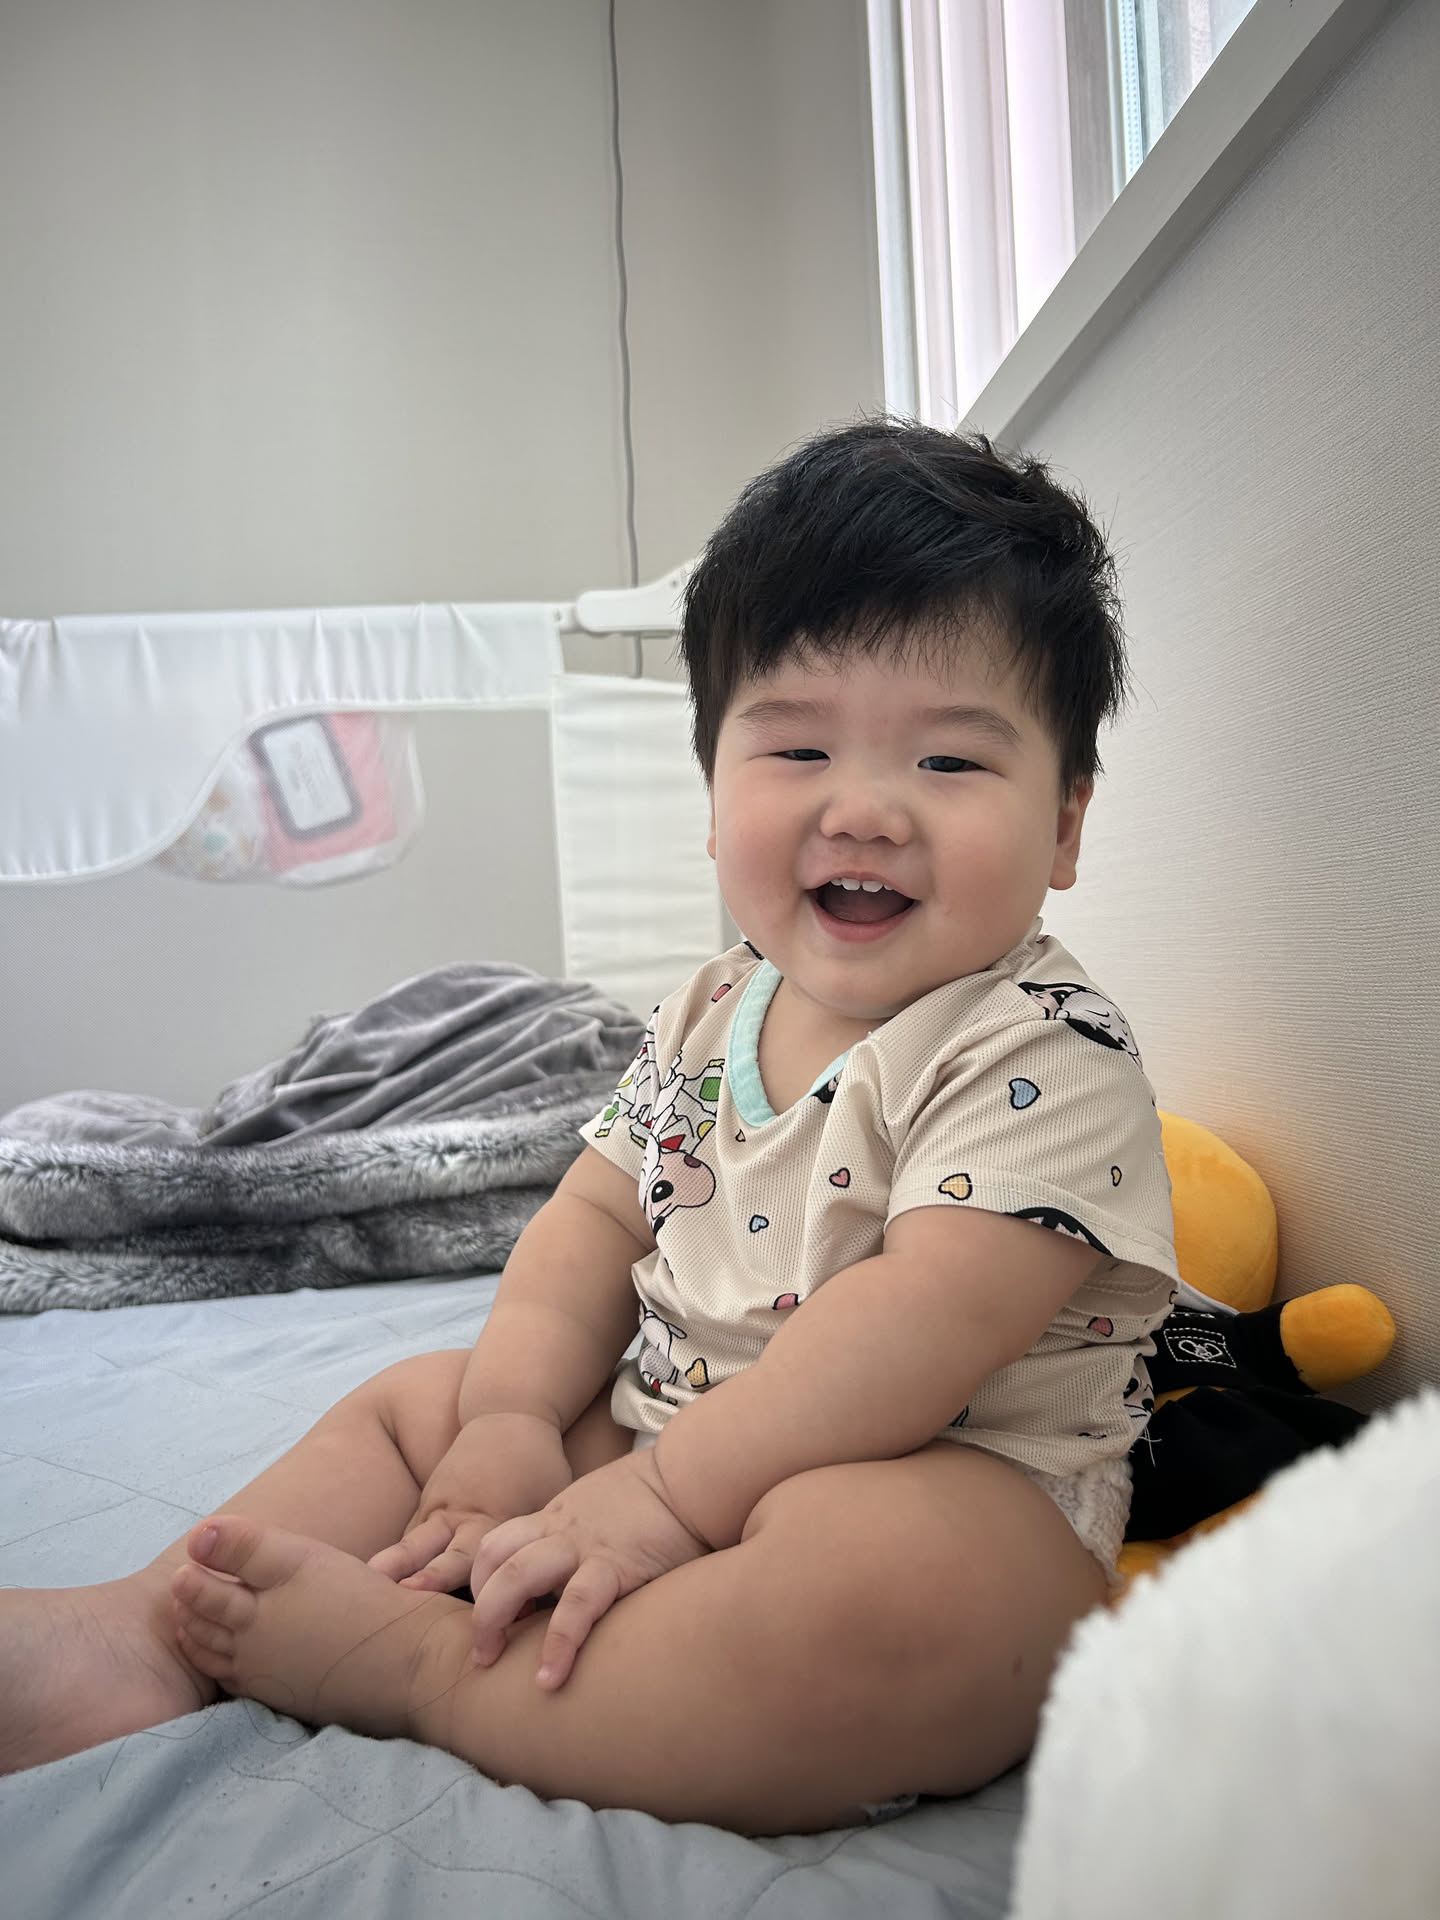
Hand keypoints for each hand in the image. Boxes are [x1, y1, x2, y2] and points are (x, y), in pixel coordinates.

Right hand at [368, 1411, 572, 1591]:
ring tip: (363, 1591)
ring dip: (390, 1569)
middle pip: (427, 1549)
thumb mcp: (549, 1505)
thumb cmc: (538, 1466)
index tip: (457, 1618)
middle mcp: (458, 1513)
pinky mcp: (426, 1501)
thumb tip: (531, 1607)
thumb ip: (534, 1553)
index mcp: (491, 1516)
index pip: (473, 1560)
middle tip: (390, 1594)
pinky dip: (396, 1562)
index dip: (463, 1588)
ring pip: (408, 1543)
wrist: (509, 1414)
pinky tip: (379, 1588)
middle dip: (409, 1573)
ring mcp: (437, 1505)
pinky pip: (408, 1536)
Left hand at [468, 1446, 707, 1687]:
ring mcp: (585, 1547)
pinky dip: (558, 1644)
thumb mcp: (601, 1508)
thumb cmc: (656, 1498)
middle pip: (493, 1559)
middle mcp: (561, 1530)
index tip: (503, 1615)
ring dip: (494, 1620)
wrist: (693, 1475)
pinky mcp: (617, 1566)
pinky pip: (577, 1606)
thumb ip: (580, 1534)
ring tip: (492, 1662)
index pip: (495, 1545)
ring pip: (517, 1575)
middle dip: (478, 1608)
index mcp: (556, 1518)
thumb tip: (570, 1578)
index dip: (483, 1582)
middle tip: (483, 1651)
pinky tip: (550, 1678)